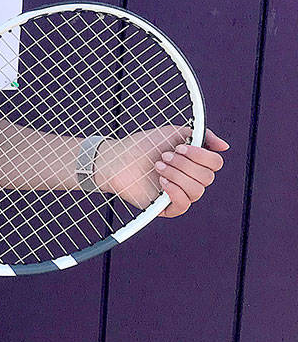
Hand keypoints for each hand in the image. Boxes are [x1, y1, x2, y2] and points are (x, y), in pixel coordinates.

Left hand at [96, 126, 226, 217]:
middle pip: (207, 177)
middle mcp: (190, 180)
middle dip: (184, 165)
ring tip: (157, 167)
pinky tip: (161, 182)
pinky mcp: (166, 207)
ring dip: (177, 175)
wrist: (117, 158)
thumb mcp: (174, 133)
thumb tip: (225, 147)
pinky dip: (175, 191)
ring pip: (197, 190)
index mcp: (194, 163)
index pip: (215, 164)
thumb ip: (202, 136)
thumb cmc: (144, 145)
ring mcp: (179, 194)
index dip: (201, 155)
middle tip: (163, 156)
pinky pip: (183, 205)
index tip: (179, 147)